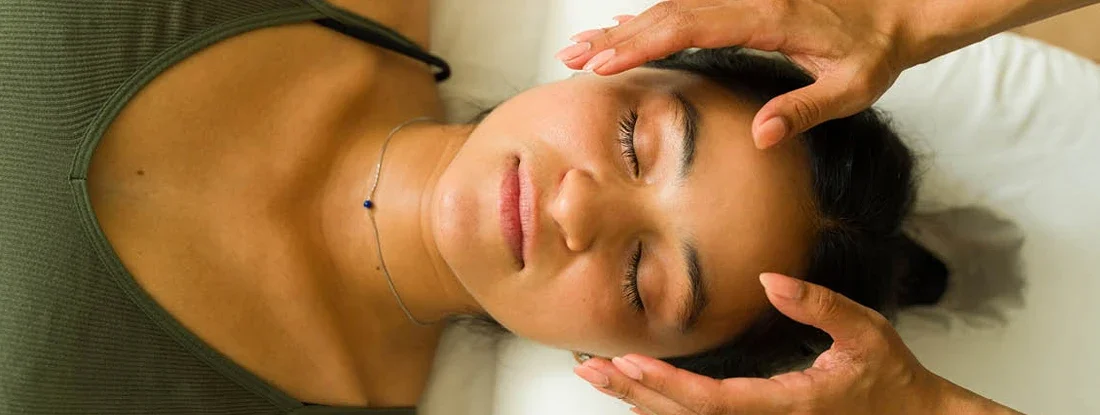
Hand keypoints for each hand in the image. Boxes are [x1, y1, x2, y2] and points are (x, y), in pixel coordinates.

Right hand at [556, 0, 923, 148]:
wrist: (900, 8)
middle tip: (570, 58)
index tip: (603, 61)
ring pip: (671, 6)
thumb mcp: (850, 88)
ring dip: (625, 27)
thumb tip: (758, 137)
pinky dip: (650, 20)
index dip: (641, 42)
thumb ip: (803, 110)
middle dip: (615, 36)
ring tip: (582, 47)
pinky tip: (625, 31)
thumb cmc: (875, 50)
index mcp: (768, 16)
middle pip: (667, 12)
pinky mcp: (743, 0)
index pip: (689, 25)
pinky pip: (686, 6)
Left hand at [572, 273, 1018, 414]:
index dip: (670, 385)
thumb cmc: (891, 377)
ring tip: (598, 375)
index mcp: (788, 404)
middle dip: (635, 392)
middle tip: (591, 368)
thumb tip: (771, 279)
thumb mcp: (868, 333)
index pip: (716, 401)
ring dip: (640, 400)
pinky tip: (636, 395)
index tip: (632, 362)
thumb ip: (821, 307)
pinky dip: (664, 408)